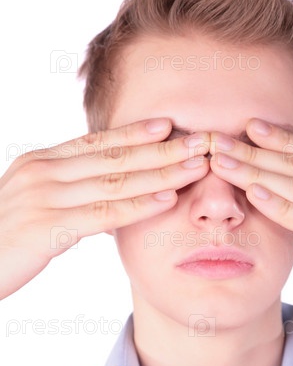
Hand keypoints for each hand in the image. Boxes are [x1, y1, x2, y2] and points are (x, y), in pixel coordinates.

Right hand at [0, 118, 209, 298]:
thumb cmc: (2, 240)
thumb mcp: (32, 206)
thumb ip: (66, 198)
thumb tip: (105, 204)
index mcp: (40, 163)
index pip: (95, 143)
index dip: (133, 133)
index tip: (168, 125)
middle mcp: (43, 173)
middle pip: (113, 157)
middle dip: (161, 149)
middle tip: (199, 140)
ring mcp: (44, 197)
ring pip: (115, 181)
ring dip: (161, 173)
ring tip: (195, 166)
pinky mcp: (47, 227)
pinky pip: (103, 213)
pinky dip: (138, 205)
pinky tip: (167, 199)